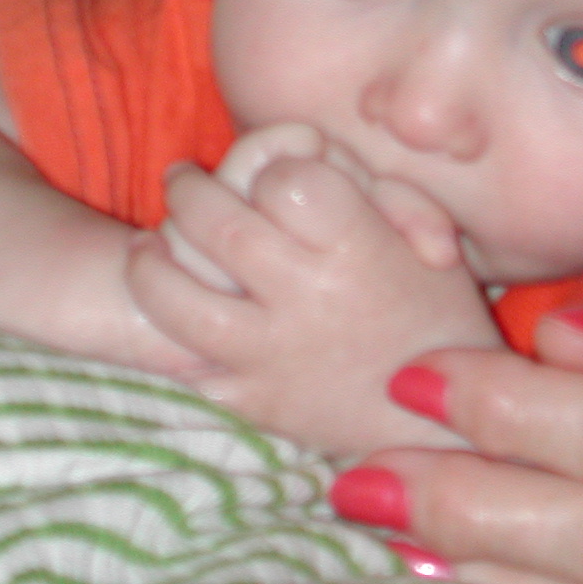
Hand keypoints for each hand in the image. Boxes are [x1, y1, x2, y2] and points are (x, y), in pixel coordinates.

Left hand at [126, 152, 502, 455]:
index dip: (277, 165)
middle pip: (217, 222)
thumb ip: (382, 191)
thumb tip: (320, 156)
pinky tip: (166, 304)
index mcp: (356, 249)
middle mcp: (306, 297)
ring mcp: (268, 354)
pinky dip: (167, 332)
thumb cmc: (438, 317)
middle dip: (188, 191)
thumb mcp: (435, 242)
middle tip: (181, 180)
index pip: (285, 179)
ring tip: (145, 245)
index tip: (278, 178)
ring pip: (176, 297)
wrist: (436, 427)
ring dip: (149, 263)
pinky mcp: (249, 401)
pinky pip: (186, 362)